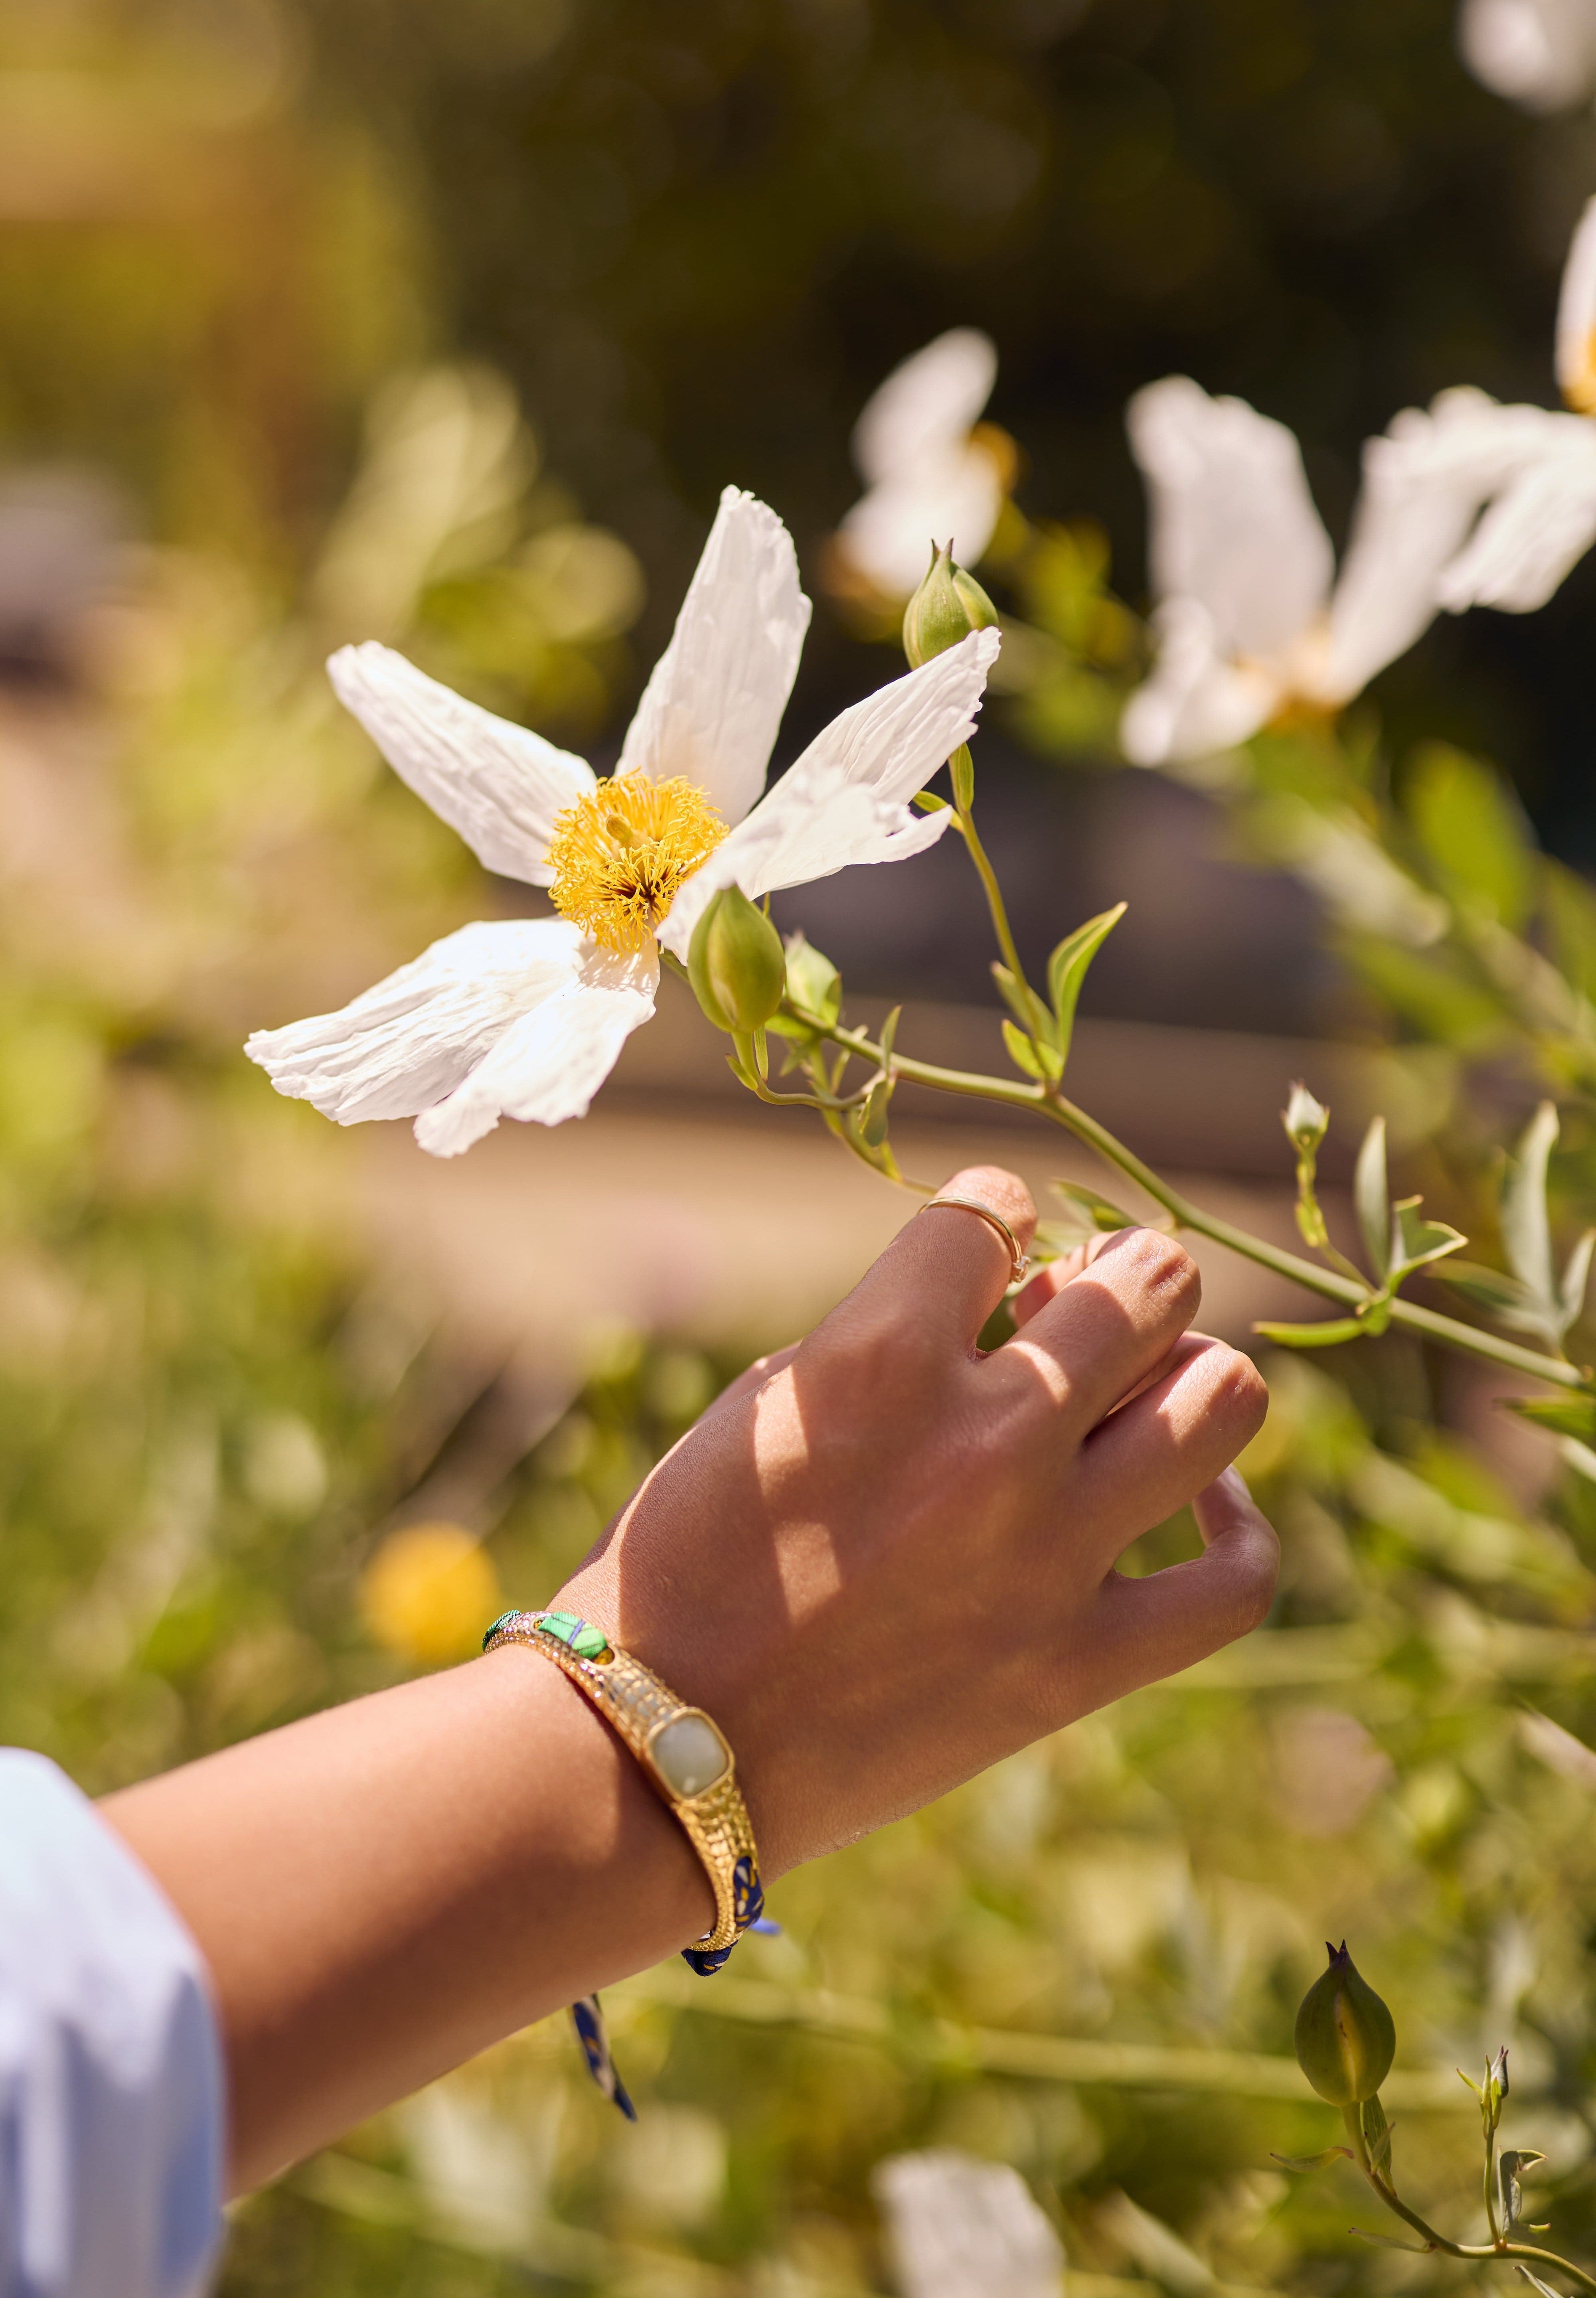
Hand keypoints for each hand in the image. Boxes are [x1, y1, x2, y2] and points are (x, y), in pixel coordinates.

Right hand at [555, 1164, 1276, 1875]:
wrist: (668, 1744)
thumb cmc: (692, 1560)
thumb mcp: (770, 1403)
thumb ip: (889, 1337)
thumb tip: (1004, 1304)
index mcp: (882, 1355)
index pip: (996, 1207)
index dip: (991, 1217)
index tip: (978, 1255)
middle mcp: (987, 1437)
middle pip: (1145, 1281)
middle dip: (1118, 1271)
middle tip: (1084, 1306)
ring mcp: (1048, 1553)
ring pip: (1222, 1396)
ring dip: (1188, 1369)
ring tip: (1146, 1387)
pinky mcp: (1080, 1663)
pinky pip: (1235, 1581)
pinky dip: (1235, 1526)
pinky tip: (1195, 1500)